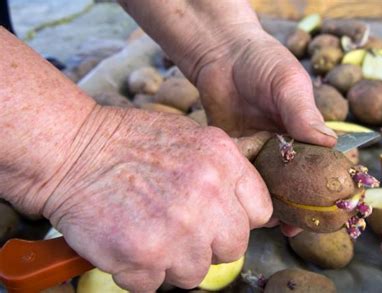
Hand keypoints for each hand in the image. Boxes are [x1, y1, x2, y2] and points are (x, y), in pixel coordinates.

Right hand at [41, 106, 271, 290]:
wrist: (73, 151)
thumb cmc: (128, 142)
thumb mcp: (190, 138)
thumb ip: (224, 172)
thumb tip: (244, 207)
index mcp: (222, 162)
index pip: (259, 212)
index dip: (237, 220)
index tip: (218, 220)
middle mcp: (208, 196)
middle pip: (232, 248)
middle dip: (207, 244)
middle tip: (178, 228)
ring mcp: (178, 229)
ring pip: (195, 272)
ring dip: (172, 260)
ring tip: (148, 232)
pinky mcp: (145, 256)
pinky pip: (155, 284)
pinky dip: (140, 271)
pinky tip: (127, 242)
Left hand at [192, 29, 337, 236]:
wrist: (222, 56)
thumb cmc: (263, 62)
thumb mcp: (288, 83)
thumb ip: (304, 113)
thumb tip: (328, 143)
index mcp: (306, 129)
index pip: (326, 161)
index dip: (332, 185)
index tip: (335, 208)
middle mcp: (286, 144)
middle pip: (299, 181)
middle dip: (302, 206)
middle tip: (300, 228)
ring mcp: (261, 150)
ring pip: (271, 184)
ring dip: (274, 204)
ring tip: (275, 225)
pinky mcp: (237, 151)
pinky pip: (244, 176)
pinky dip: (247, 192)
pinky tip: (247, 207)